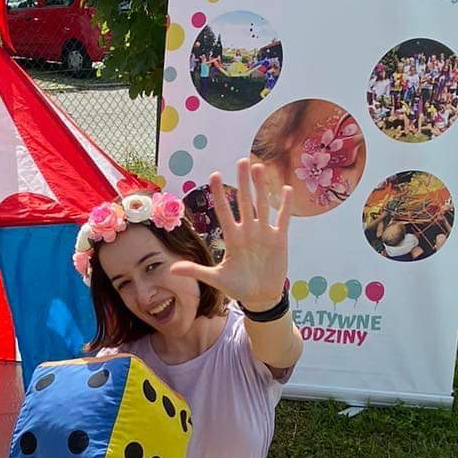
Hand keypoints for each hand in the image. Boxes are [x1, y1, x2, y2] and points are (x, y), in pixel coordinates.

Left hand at [168, 158, 291, 312]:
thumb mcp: (216, 279)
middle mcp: (247, 231)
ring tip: (259, 168)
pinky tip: (286, 189)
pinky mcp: (278, 239)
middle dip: (243, 182)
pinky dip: (285, 206)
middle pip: (245, 202)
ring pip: (262, 205)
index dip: (219, 194)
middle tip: (242, 161)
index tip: (214, 175)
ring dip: (261, 187)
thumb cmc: (237, 287)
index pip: (224, 211)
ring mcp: (263, 233)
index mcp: (232, 237)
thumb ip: (196, 271)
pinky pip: (282, 219)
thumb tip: (171, 269)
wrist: (260, 297)